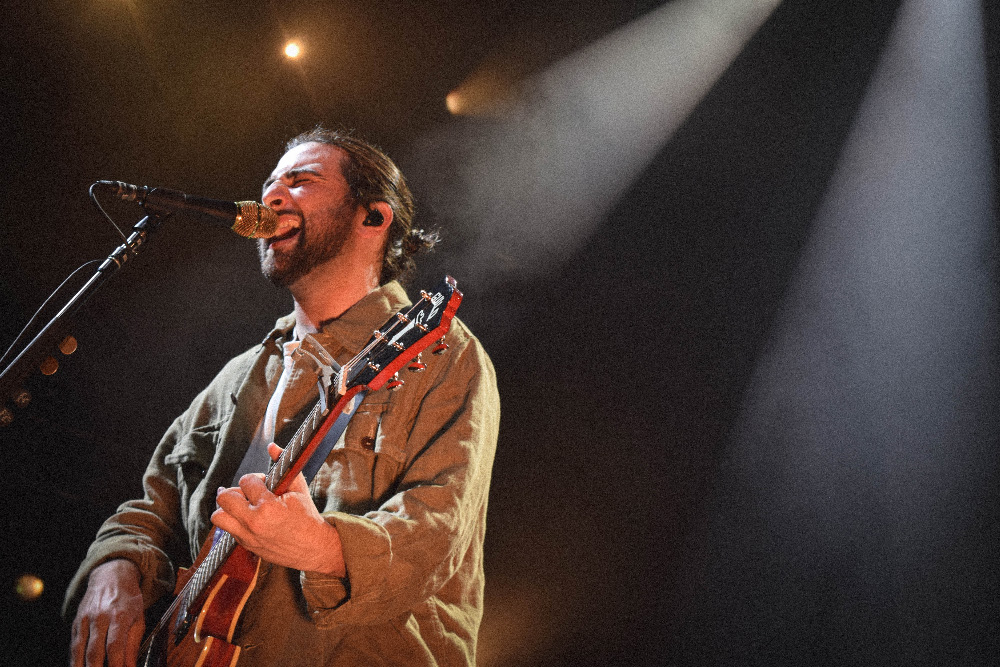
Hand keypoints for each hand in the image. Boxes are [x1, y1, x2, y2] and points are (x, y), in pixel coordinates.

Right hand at [70, 559, 143, 666]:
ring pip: (80, 651)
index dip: (116, 665)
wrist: (111, 575)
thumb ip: (133, 644)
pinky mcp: (76, 623)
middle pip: (95, 652)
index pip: (115, 646)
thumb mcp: (138, 618)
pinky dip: (74, 661)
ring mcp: (85, 620)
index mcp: (119, 616)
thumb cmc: (129, 599)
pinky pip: (73, 646)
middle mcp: (100, 617)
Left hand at [212, 443, 345, 575]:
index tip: (265, 483)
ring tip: (242, 506)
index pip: (246, 481)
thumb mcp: (299, 488)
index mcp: (268, 506)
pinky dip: (234, 521)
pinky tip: (249, 518)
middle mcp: (254, 522)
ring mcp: (248, 536)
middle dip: (236, 490)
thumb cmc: (308, 517)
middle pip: (224, 498)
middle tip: (248, 493)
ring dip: (227, 508)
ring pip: (218, 517)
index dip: (255, 478)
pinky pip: (228, 529)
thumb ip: (283, 464)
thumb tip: (271, 446)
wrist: (314, 548)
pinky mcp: (246, 546)